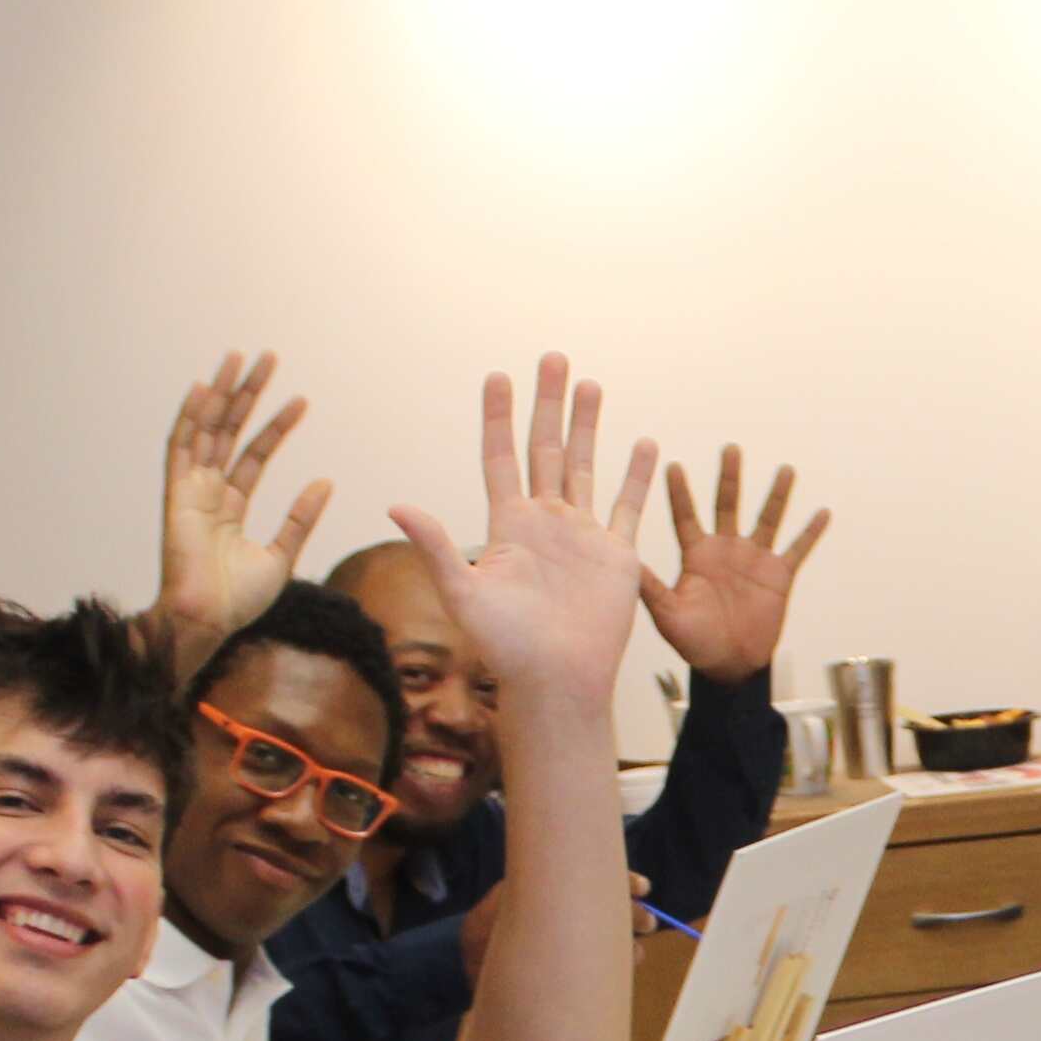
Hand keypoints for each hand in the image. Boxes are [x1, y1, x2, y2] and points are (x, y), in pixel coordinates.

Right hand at [159, 349, 332, 665]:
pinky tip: (204, 388)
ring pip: (206, 430)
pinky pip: (180, 448)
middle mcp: (206, 492)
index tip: (300, 401)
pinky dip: (190, 417)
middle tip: (268, 358)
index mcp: (228, 507)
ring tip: (240, 359)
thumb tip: (325, 482)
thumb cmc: (238, 601)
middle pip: (229, 431)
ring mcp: (189, 491)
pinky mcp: (176, 495)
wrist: (208, 621)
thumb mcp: (282, 555)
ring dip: (221, 394)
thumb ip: (300, 518)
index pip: (254, 455)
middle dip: (247, 395)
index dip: (276, 427)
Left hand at [442, 354, 654, 716]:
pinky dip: (637, 476)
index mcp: (508, 525)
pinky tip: (643, 444)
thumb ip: (437, 545)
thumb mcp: (464, 593)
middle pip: (544, 448)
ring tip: (590, 384)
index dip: (499, 417)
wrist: (557, 682)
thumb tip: (396, 505)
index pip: (501, 457)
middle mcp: (544, 522)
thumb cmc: (506, 648)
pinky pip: (628, 505)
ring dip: (587, 426)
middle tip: (552, 358)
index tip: (497, 376)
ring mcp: (582, 536)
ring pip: (584, 466)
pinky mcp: (616, 555)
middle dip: (548, 403)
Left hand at [646, 440, 830, 680]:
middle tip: (730, 449)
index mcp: (696, 555)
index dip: (679, 492)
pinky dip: (810, 532)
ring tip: (786, 470)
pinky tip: (823, 512)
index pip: (686, 516)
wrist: (729, 665)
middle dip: (729, 477)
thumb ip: (650, 587)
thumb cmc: (693, 642)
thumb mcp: (667, 615)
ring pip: (767, 519)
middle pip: (727, 504)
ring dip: (776, 495)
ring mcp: (754, 560)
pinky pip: (798, 549)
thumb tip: (625, 563)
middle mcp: (725, 549)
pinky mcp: (779, 576)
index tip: (672, 464)